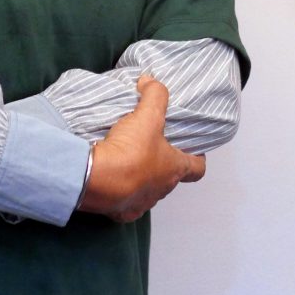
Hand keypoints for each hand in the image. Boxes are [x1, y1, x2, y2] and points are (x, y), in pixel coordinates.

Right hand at [80, 76, 205, 222]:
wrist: (97, 178)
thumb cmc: (129, 152)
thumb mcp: (146, 116)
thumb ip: (154, 95)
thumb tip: (151, 82)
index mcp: (174, 169)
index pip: (197, 169)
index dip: (197, 158)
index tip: (193, 149)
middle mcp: (161, 190)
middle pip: (169, 178)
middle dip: (162, 163)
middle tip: (150, 145)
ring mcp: (142, 203)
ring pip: (147, 190)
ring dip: (140, 177)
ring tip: (126, 159)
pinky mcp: (121, 212)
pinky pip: (125, 201)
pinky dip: (121, 192)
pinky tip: (111, 177)